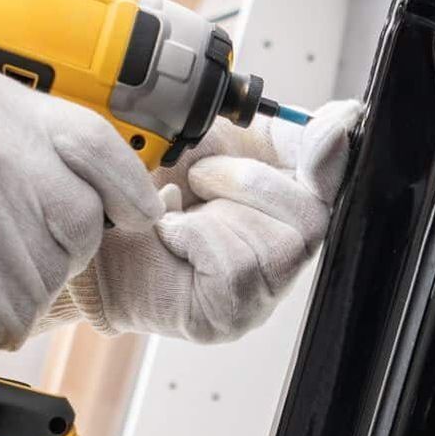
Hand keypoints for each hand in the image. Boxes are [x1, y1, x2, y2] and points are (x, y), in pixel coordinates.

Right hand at [0, 65, 160, 347]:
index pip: (97, 145)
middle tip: (8, 244)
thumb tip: (108, 171)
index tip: (136, 213)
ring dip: (20, 287)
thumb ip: (27, 130)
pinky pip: (13, 315)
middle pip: (82, 222)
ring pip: (49, 276)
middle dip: (59, 245)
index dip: (128, 187)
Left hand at [65, 99, 360, 342]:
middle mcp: (282, 258)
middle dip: (252, 181)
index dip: (332, 157)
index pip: (335, 186)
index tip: (336, 125)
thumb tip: (343, 118)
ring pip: (280, 244)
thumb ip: (277, 132)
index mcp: (286, 210)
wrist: (91, 232)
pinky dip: (195, 238)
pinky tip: (171, 235)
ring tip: (180, 206)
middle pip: (313, 217)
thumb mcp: (216, 141)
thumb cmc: (149, 192)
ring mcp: (260, 294)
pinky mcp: (228, 317)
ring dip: (220, 208)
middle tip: (200, 174)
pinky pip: (237, 267)